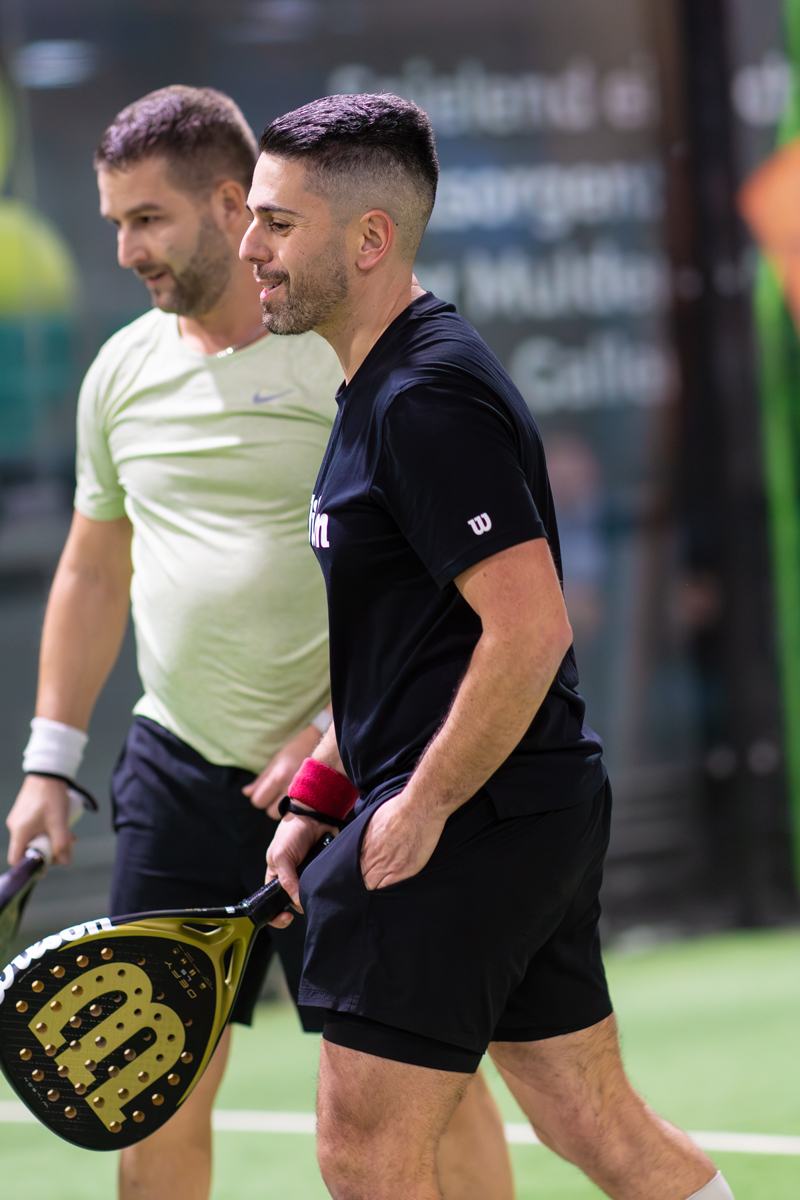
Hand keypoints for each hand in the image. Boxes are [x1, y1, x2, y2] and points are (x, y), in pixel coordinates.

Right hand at [6, 775, 74, 865]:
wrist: (47, 771)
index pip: (16, 859)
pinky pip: (35, 828)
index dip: (30, 867)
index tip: (46, 867)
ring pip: (34, 838)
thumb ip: (61, 843)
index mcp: (19, 832)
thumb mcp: (58, 822)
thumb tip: (65, 862)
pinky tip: (63, 826)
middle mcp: (16, 827)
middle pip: (28, 849)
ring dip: (51, 840)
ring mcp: (20, 819)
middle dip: (48, 852)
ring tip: (70, 836)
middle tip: (66, 848)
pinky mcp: (26, 812)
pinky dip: (48, 831)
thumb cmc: (50, 796)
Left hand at [243, 724, 321, 817]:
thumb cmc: (296, 750)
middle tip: (278, 793)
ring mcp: (304, 796)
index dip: (260, 797)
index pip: (258, 801)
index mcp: (278, 777)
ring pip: (284, 816)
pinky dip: (296, 809)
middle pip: (271, 812)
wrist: (323, 746)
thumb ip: (261, 779)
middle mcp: (290, 788)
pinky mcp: (314, 800)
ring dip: (284, 809)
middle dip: (272, 805)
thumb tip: (246, 793)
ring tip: (289, 795)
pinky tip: (300, 798)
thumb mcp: (276, 760)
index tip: (266, 791)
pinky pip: (298, 814)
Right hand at [265, 813, 327, 927]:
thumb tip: (297, 902)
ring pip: (310, 895)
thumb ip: (287, 880)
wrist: (315, 815)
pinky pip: (324, 885)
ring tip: (317, 885)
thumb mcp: (282, 856)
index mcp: (276, 876)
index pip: (273, 902)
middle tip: (306, 904)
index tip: (286, 918)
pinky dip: (326, 885)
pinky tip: (327, 882)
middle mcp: (291, 878)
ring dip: (314, 894)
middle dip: (299, 904)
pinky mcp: (322, 871)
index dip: (277, 914)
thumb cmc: (292, 833)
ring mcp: (308, 875)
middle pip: (294, 902)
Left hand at [360, 792, 445, 890]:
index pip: (351, 867)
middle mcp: (372, 857)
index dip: (354, 873)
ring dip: (372, 888)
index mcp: (363, 845)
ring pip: (372, 885)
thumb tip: (362, 842)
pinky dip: (386, 891)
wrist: (419, 808)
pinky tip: (387, 891)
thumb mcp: (373, 819)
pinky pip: (388, 888)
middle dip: (362, 882)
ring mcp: (388, 865)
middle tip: (365, 886)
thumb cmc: (399, 809)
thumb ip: (366, 835)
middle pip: (360, 879)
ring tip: (376, 890)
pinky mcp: (403, 871)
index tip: (358, 875)